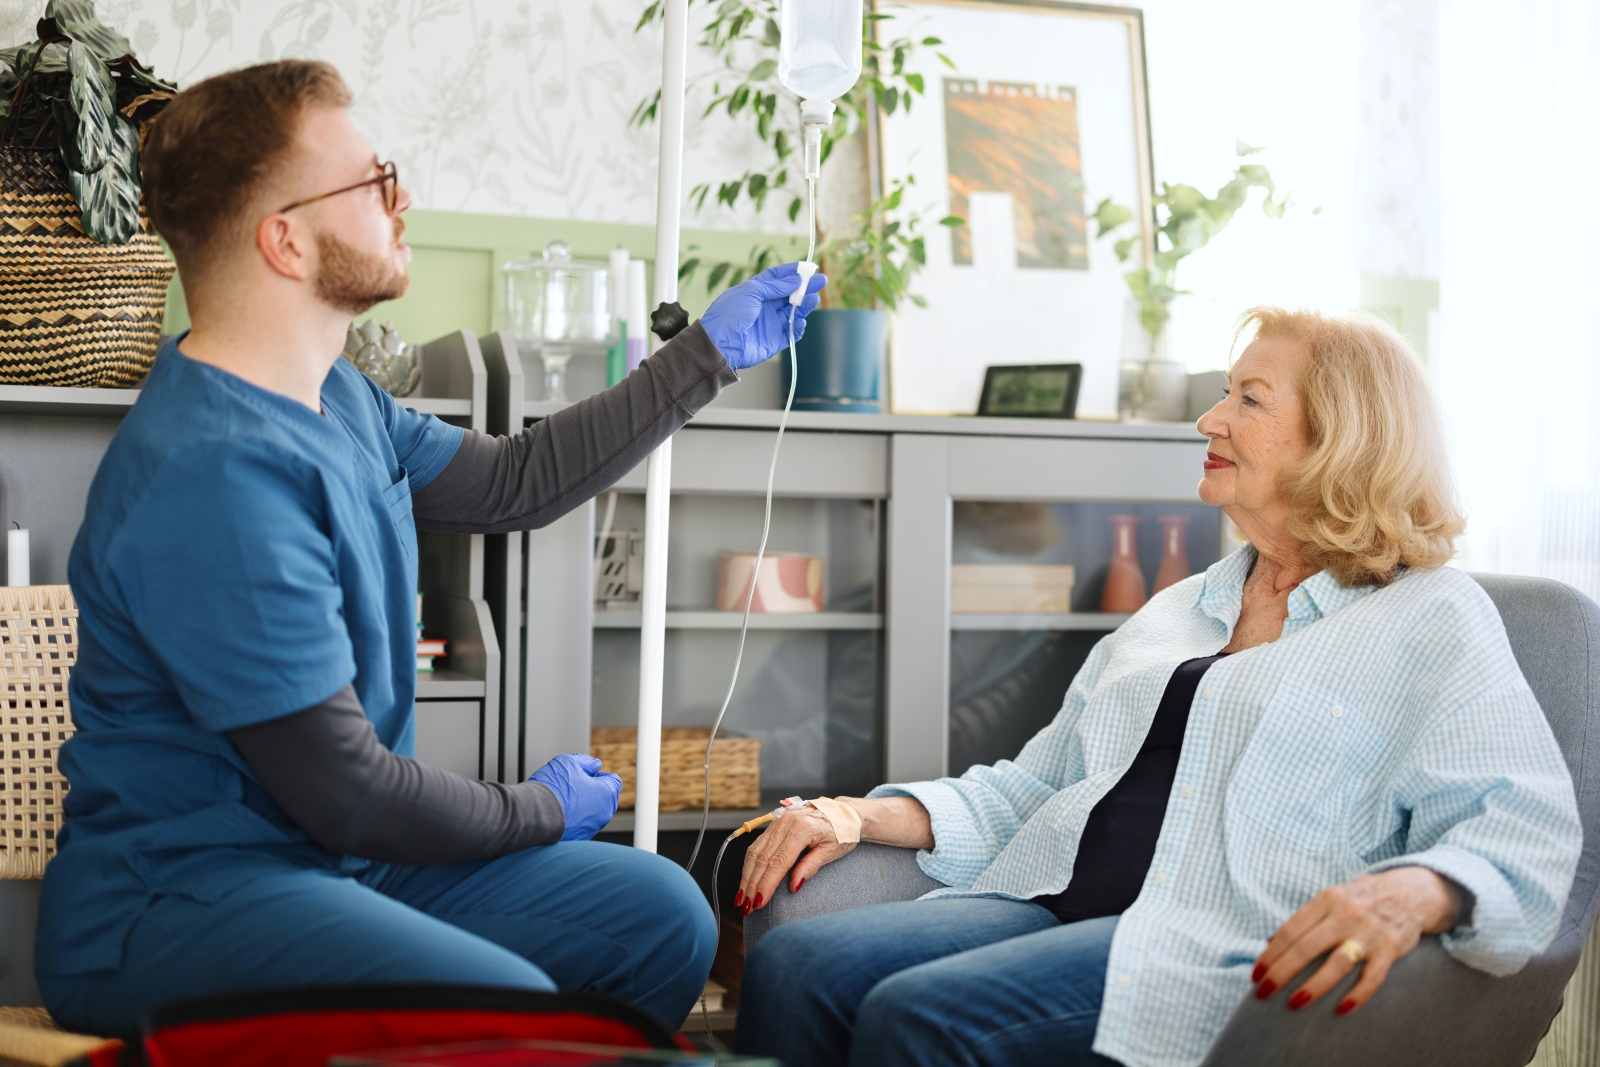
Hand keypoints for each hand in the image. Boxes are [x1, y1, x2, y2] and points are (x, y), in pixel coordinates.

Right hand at [528, 754, 621, 840]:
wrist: (533, 815)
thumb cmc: (553, 788)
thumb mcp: (569, 762)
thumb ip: (586, 762)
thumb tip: (594, 765)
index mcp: (607, 793)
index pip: (613, 780)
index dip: (598, 775)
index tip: (584, 774)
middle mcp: (604, 813)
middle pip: (604, 798)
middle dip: (592, 791)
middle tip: (572, 786)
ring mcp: (592, 828)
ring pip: (592, 813)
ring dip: (582, 806)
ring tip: (562, 800)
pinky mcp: (579, 840)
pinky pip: (580, 825)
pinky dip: (573, 820)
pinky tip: (558, 813)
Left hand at [699, 261, 826, 369]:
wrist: (720, 344)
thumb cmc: (730, 314)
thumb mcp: (751, 291)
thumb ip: (775, 286)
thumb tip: (796, 279)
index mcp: (755, 291)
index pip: (777, 278)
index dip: (793, 272)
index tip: (808, 267)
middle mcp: (764, 306)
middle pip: (789, 294)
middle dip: (805, 287)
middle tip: (821, 281)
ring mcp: (769, 323)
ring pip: (793, 312)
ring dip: (804, 305)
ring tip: (814, 299)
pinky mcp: (774, 341)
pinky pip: (791, 332)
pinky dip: (798, 327)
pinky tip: (800, 320)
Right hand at [736, 804, 857, 914]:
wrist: (842, 813)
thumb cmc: (841, 833)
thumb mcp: (831, 851)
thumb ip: (811, 867)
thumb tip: (794, 886)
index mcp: (802, 829)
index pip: (778, 862)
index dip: (766, 884)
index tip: (759, 902)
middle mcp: (786, 823)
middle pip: (762, 858)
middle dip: (752, 885)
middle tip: (746, 907)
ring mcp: (778, 822)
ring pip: (755, 852)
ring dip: (746, 877)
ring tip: (741, 899)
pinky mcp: (774, 825)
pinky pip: (756, 846)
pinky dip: (749, 865)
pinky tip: (745, 880)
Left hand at [1252, 867, 1465, 1015]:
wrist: (1412, 891)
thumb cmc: (1363, 898)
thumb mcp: (1332, 897)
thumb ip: (1305, 919)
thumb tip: (1271, 942)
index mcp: (1327, 899)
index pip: (1290, 930)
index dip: (1270, 954)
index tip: (1256, 974)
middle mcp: (1346, 915)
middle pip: (1306, 947)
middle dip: (1281, 972)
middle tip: (1263, 992)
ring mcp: (1369, 932)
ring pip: (1337, 963)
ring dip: (1314, 985)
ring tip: (1294, 1003)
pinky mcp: (1391, 949)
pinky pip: (1373, 976)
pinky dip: (1358, 994)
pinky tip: (1342, 1008)